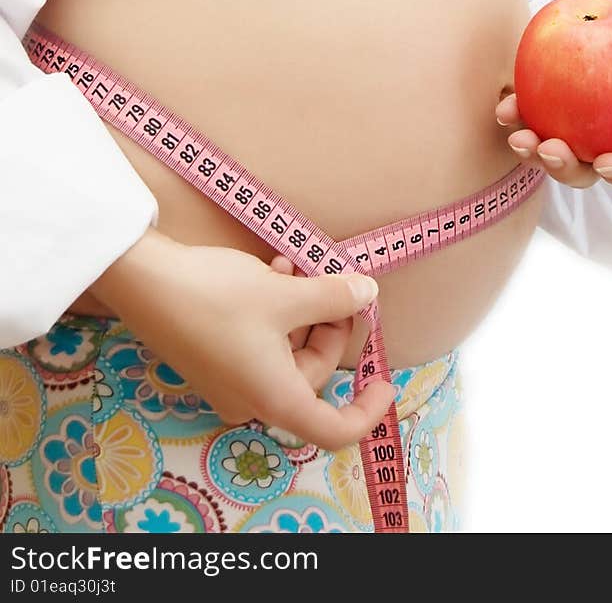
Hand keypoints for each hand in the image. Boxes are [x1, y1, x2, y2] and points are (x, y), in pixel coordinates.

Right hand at [92, 229, 394, 449]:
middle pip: (312, 373)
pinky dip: (277, 309)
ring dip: (303, 308)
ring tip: (297, 264)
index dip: (367, 409)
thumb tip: (368, 293)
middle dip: (330, 324)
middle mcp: (251, 398)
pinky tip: (275, 268)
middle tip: (335, 280)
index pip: (333, 429)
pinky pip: (263, 341)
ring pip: (288, 350)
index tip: (385, 379)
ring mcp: (230, 378)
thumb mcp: (286, 294)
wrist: (144, 281)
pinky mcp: (215, 356)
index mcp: (274, 397)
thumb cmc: (217, 296)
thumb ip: (335, 296)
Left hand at [496, 89, 611, 189]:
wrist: (602, 19)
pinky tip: (504, 107)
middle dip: (563, 169)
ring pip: (545, 156)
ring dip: (531, 152)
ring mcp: (564, 134)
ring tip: (520, 137)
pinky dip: (514, 118)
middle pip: (581, 173)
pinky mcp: (536, 114)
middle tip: (551, 149)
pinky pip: (523, 122)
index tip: (605, 161)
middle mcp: (596, 148)